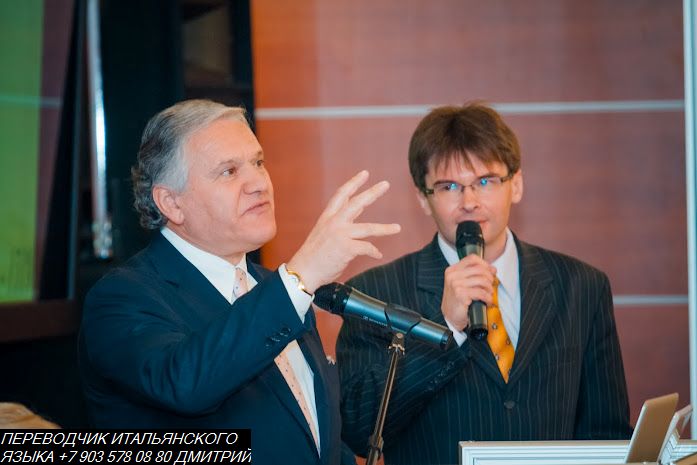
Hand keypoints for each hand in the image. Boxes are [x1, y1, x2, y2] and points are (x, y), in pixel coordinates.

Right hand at [287, 170, 400, 291]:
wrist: (304, 271)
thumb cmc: (313, 256)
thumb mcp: (322, 233)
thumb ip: (337, 224)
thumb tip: (355, 220)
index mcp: (327, 218)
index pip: (341, 195)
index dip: (353, 183)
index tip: (365, 174)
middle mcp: (334, 223)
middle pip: (357, 203)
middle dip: (373, 193)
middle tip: (386, 184)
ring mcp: (340, 234)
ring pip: (368, 228)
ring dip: (385, 229)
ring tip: (397, 228)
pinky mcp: (346, 248)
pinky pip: (367, 247)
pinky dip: (374, 252)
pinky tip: (378, 254)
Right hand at [441, 255, 496, 331]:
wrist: (451, 316)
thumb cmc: (457, 300)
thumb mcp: (463, 283)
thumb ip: (475, 274)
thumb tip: (492, 269)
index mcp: (452, 270)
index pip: (472, 258)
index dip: (484, 264)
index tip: (490, 271)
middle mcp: (453, 275)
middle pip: (479, 269)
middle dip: (489, 277)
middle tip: (491, 286)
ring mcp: (456, 284)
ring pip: (482, 280)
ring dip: (489, 288)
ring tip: (489, 294)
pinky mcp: (460, 294)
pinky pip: (481, 292)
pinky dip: (488, 297)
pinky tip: (487, 301)